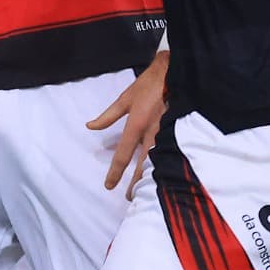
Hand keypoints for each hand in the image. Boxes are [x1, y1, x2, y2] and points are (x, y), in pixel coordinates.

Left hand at [88, 50, 168, 199]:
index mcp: (137, 124)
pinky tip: (164, 176)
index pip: (122, 155)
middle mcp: (152, 132)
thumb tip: (90, 126)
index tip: (109, 185)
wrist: (175, 72)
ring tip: (146, 192)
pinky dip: (165, 166)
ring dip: (150, 178)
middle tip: (130, 197)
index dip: (115, 172)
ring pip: (158, 162)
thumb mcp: (125, 98)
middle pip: (142, 165)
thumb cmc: (148, 85)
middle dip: (135, 183)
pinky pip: (170, 153)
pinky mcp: (178, 131)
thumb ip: (108, 116)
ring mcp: (167, 133)